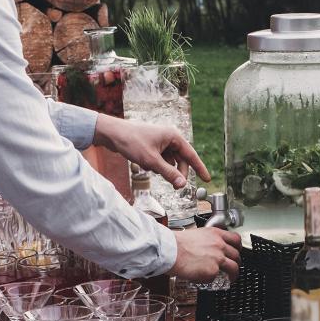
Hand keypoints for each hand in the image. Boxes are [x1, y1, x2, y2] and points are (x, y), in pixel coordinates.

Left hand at [93, 115, 210, 187]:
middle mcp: (170, 137)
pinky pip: (161, 160)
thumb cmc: (131, 142)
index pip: (191, 155)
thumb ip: (169, 174)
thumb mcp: (152, 161)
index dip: (200, 168)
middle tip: (175, 187)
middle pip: (181, 161)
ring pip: (170, 162)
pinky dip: (156, 166)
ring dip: (164, 170)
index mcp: (174, 136)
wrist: (112, 133)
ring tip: (151, 169)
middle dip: (178, 173)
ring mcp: (161, 142)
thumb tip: (182, 185)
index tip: (207, 179)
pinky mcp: (153, 146)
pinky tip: (145, 165)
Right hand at [170, 228, 241, 282]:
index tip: (237, 251)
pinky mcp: (213, 271)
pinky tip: (205, 279)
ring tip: (230, 279)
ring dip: (233, 275)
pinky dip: (211, 279)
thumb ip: (207, 241)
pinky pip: (216, 278)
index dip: (238, 247)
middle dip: (237, 262)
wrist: (170, 251)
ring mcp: (218, 259)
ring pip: (234, 268)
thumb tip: (208, 248)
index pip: (235, 239)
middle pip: (237, 255)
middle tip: (233, 267)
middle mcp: (219, 245)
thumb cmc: (177, 244)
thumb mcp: (196, 235)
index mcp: (215, 234)